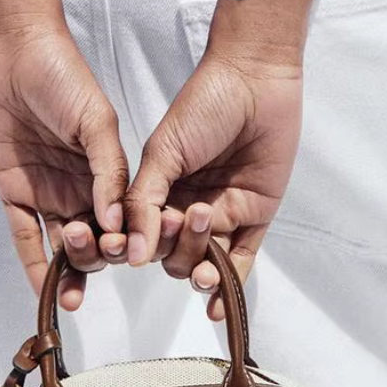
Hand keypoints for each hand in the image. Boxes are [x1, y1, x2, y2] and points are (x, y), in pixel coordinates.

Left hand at [0, 20, 131, 307]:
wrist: (14, 51)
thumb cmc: (63, 76)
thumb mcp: (96, 120)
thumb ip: (108, 169)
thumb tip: (118, 220)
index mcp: (107, 171)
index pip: (123, 219)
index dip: (127, 241)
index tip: (128, 255)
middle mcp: (80, 186)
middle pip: (95, 238)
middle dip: (98, 258)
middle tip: (96, 257)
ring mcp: (46, 191)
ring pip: (63, 244)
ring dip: (71, 271)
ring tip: (74, 297)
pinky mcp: (12, 191)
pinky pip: (24, 235)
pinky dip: (35, 265)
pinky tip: (46, 291)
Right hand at [122, 47, 303, 318]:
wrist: (254, 80)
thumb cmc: (204, 105)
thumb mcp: (163, 152)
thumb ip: (144, 201)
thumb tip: (129, 253)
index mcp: (160, 189)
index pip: (143, 235)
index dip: (141, 244)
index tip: (138, 244)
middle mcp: (188, 205)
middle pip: (172, 254)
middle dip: (176, 250)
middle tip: (186, 220)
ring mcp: (224, 213)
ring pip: (204, 261)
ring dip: (201, 269)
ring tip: (206, 264)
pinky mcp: (256, 216)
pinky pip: (241, 261)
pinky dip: (230, 286)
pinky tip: (217, 306)